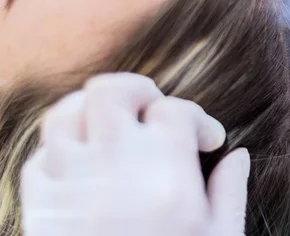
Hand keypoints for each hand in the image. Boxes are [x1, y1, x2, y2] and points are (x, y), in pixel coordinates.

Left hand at [21, 73, 249, 235]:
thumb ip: (231, 192)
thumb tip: (238, 154)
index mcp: (167, 180)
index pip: (176, 112)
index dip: (199, 120)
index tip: (208, 140)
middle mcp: (115, 171)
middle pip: (112, 92)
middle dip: (137, 90)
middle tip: (153, 107)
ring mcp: (72, 187)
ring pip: (66, 112)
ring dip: (92, 109)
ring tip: (115, 123)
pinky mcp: (42, 208)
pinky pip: (41, 155)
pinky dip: (62, 147)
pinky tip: (87, 161)